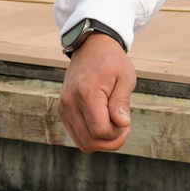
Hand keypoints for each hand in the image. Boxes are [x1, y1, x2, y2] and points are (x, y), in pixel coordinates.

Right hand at [57, 32, 136, 152]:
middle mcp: (69, 103)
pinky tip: (104, 123)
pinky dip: (93, 136)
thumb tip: (122, 124)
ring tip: (115, 125)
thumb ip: (121, 102)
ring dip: (102, 141)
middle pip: (89, 142)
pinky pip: (78, 136)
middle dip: (111, 141)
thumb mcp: (125, 77)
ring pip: (83, 143)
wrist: (91, 47)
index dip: (117, 132)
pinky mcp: (63, 112)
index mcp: (85, 93)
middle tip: (124, 126)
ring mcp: (63, 109)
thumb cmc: (112, 61)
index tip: (126, 120)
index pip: (100, 131)